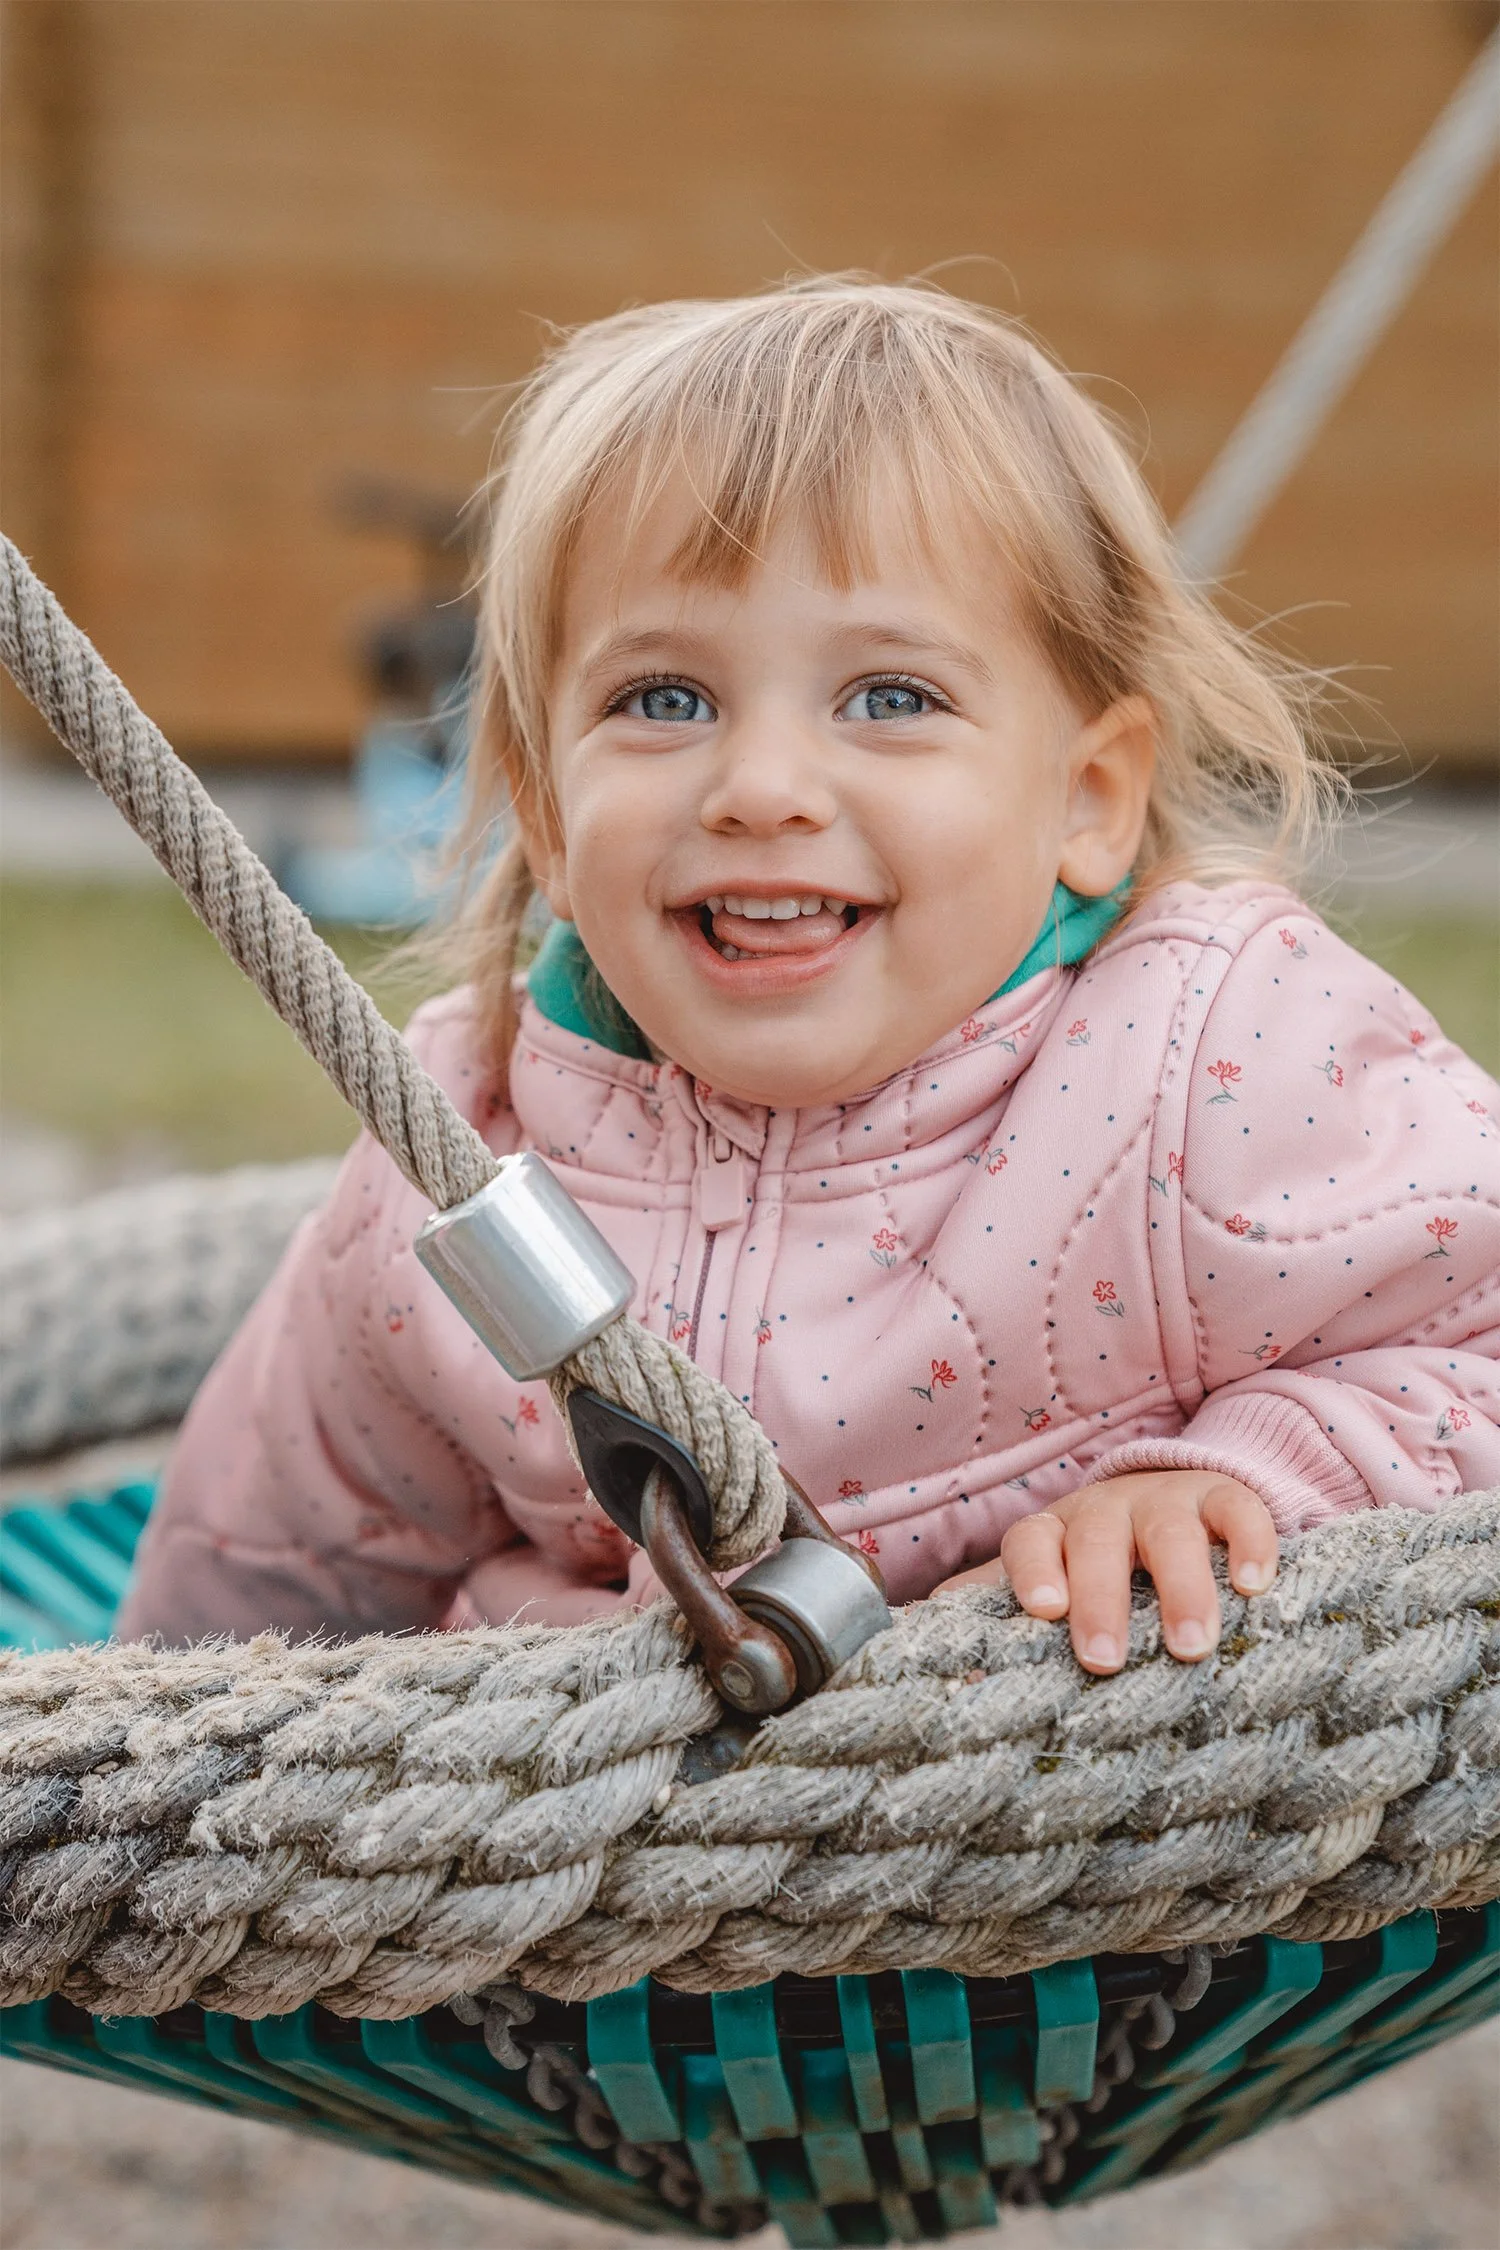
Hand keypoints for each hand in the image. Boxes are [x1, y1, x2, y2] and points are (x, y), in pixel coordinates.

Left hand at [933, 1470, 1277, 1674]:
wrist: (1170, 1501)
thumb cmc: (1095, 1568)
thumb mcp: (1048, 1586)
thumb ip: (996, 1623)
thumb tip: (947, 1674)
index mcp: (1054, 1532)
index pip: (1030, 1540)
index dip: (1034, 1571)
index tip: (1043, 1611)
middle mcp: (1105, 1509)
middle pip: (1097, 1543)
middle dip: (1100, 1599)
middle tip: (1104, 1659)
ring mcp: (1166, 1500)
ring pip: (1171, 1533)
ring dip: (1182, 1588)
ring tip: (1191, 1646)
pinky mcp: (1223, 1497)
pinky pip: (1239, 1508)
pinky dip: (1249, 1543)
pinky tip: (1254, 1587)